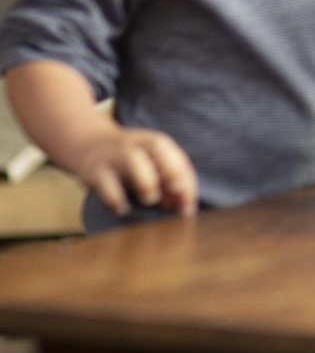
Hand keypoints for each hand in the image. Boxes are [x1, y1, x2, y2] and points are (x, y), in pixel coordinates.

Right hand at [69, 125, 197, 219]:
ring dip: (147, 181)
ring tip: (151, 199)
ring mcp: (115, 155)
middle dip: (172, 170)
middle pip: (159, 148)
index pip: (178, 159)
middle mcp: (138, 145)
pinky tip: (122, 209)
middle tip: (178, 192)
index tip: (189, 209)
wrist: (86, 142)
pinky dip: (116, 198)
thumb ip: (166, 183)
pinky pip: (106, 183)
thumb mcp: (149, 164)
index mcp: (156, 143)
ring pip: (134, 161)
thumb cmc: (127, 159)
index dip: (187, 184)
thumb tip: (182, 207)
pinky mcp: (95, 169)